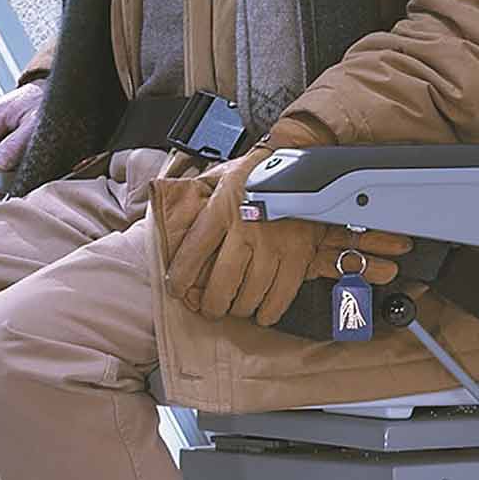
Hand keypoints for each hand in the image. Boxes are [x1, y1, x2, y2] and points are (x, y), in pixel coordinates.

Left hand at [164, 145, 411, 326]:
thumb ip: (199, 195)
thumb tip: (173, 207)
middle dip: (212, 305)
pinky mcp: (298, 255)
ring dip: (239, 309)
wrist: (305, 165)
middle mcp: (246, 230)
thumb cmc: (259, 173)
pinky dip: (268, 311)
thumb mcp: (222, 176)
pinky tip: (261, 313)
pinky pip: (281, 295)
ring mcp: (275, 245)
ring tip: (235, 308)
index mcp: (222, 209)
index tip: (176, 289)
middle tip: (210, 309)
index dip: (180, 278)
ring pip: (250, 294)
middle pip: (222, 283)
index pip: (193, 252)